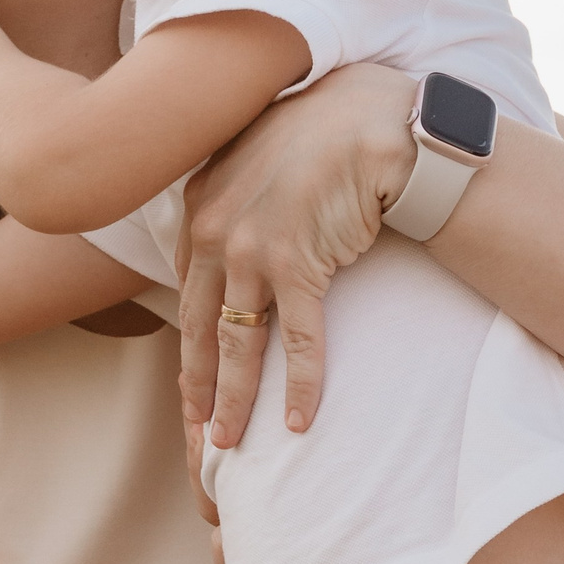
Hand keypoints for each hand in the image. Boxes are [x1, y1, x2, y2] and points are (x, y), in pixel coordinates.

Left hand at [176, 63, 415, 445]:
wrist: (374, 117)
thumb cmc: (327, 135)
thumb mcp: (261, 165)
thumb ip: (239, 205)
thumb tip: (239, 249)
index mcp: (200, 205)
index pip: (189, 292)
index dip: (191, 344)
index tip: (191, 385)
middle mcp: (214, 229)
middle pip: (200, 326)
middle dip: (196, 387)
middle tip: (196, 435)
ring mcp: (252, 247)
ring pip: (238, 342)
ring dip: (233, 400)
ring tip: (228, 446)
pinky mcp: (298, 262)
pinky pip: (296, 339)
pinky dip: (297, 385)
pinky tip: (296, 423)